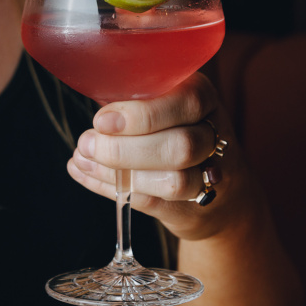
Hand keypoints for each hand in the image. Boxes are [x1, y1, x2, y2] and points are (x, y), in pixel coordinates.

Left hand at [67, 72, 248, 240]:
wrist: (222, 192)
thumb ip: (130, 100)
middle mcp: (214, 135)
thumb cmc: (172, 131)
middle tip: (87, 144)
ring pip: (174, 181)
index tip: (101, 121)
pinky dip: (112, 189)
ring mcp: (211, 176)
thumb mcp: (161, 102)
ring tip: (83, 161)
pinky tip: (86, 176)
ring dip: (119, 173)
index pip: (186, 102)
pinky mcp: (194, 208)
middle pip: (180, 147)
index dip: (142, 115)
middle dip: (125, 149)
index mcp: (202, 97)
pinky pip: (153, 202)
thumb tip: (90, 117)